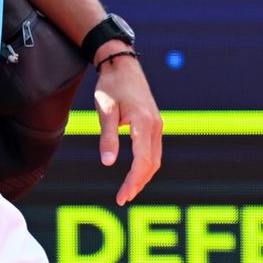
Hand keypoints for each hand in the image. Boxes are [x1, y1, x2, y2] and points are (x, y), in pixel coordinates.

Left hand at [93, 43, 162, 205]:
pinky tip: (135, 173)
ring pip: (155, 158)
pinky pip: (154, 150)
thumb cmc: (111, 86)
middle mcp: (155, 125)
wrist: (122, 64)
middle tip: (123, 199)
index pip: (142, 161)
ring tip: (128, 191)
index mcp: (143, 122)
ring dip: (144, 176)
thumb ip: (107, 137)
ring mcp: (157, 124)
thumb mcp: (105, 110)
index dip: (133, 181)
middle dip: (138, 183)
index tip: (122, 197)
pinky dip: (146, 165)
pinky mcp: (154, 123)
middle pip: (152, 163)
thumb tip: (108, 163)